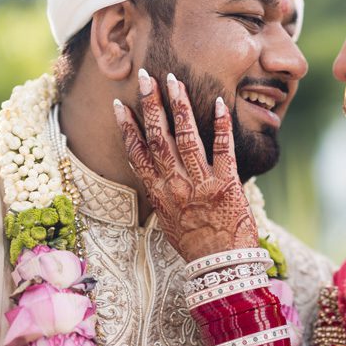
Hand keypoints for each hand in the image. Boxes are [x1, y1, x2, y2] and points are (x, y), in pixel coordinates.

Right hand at [114, 69, 257, 260]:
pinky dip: (220, 124)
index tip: (118, 105)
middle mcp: (175, 186)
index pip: (137, 155)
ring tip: (174, 80)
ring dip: (179, 106)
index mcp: (159, 195)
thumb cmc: (197, 249)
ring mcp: (201, 183)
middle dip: (150, 105)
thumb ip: (163, 199)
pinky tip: (218, 102)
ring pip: (185, 137)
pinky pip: (222, 148)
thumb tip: (156, 181)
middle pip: (158, 138)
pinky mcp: (227, 184)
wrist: (222, 268)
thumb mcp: (170, 225)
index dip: (127, 128)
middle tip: (145, 77)